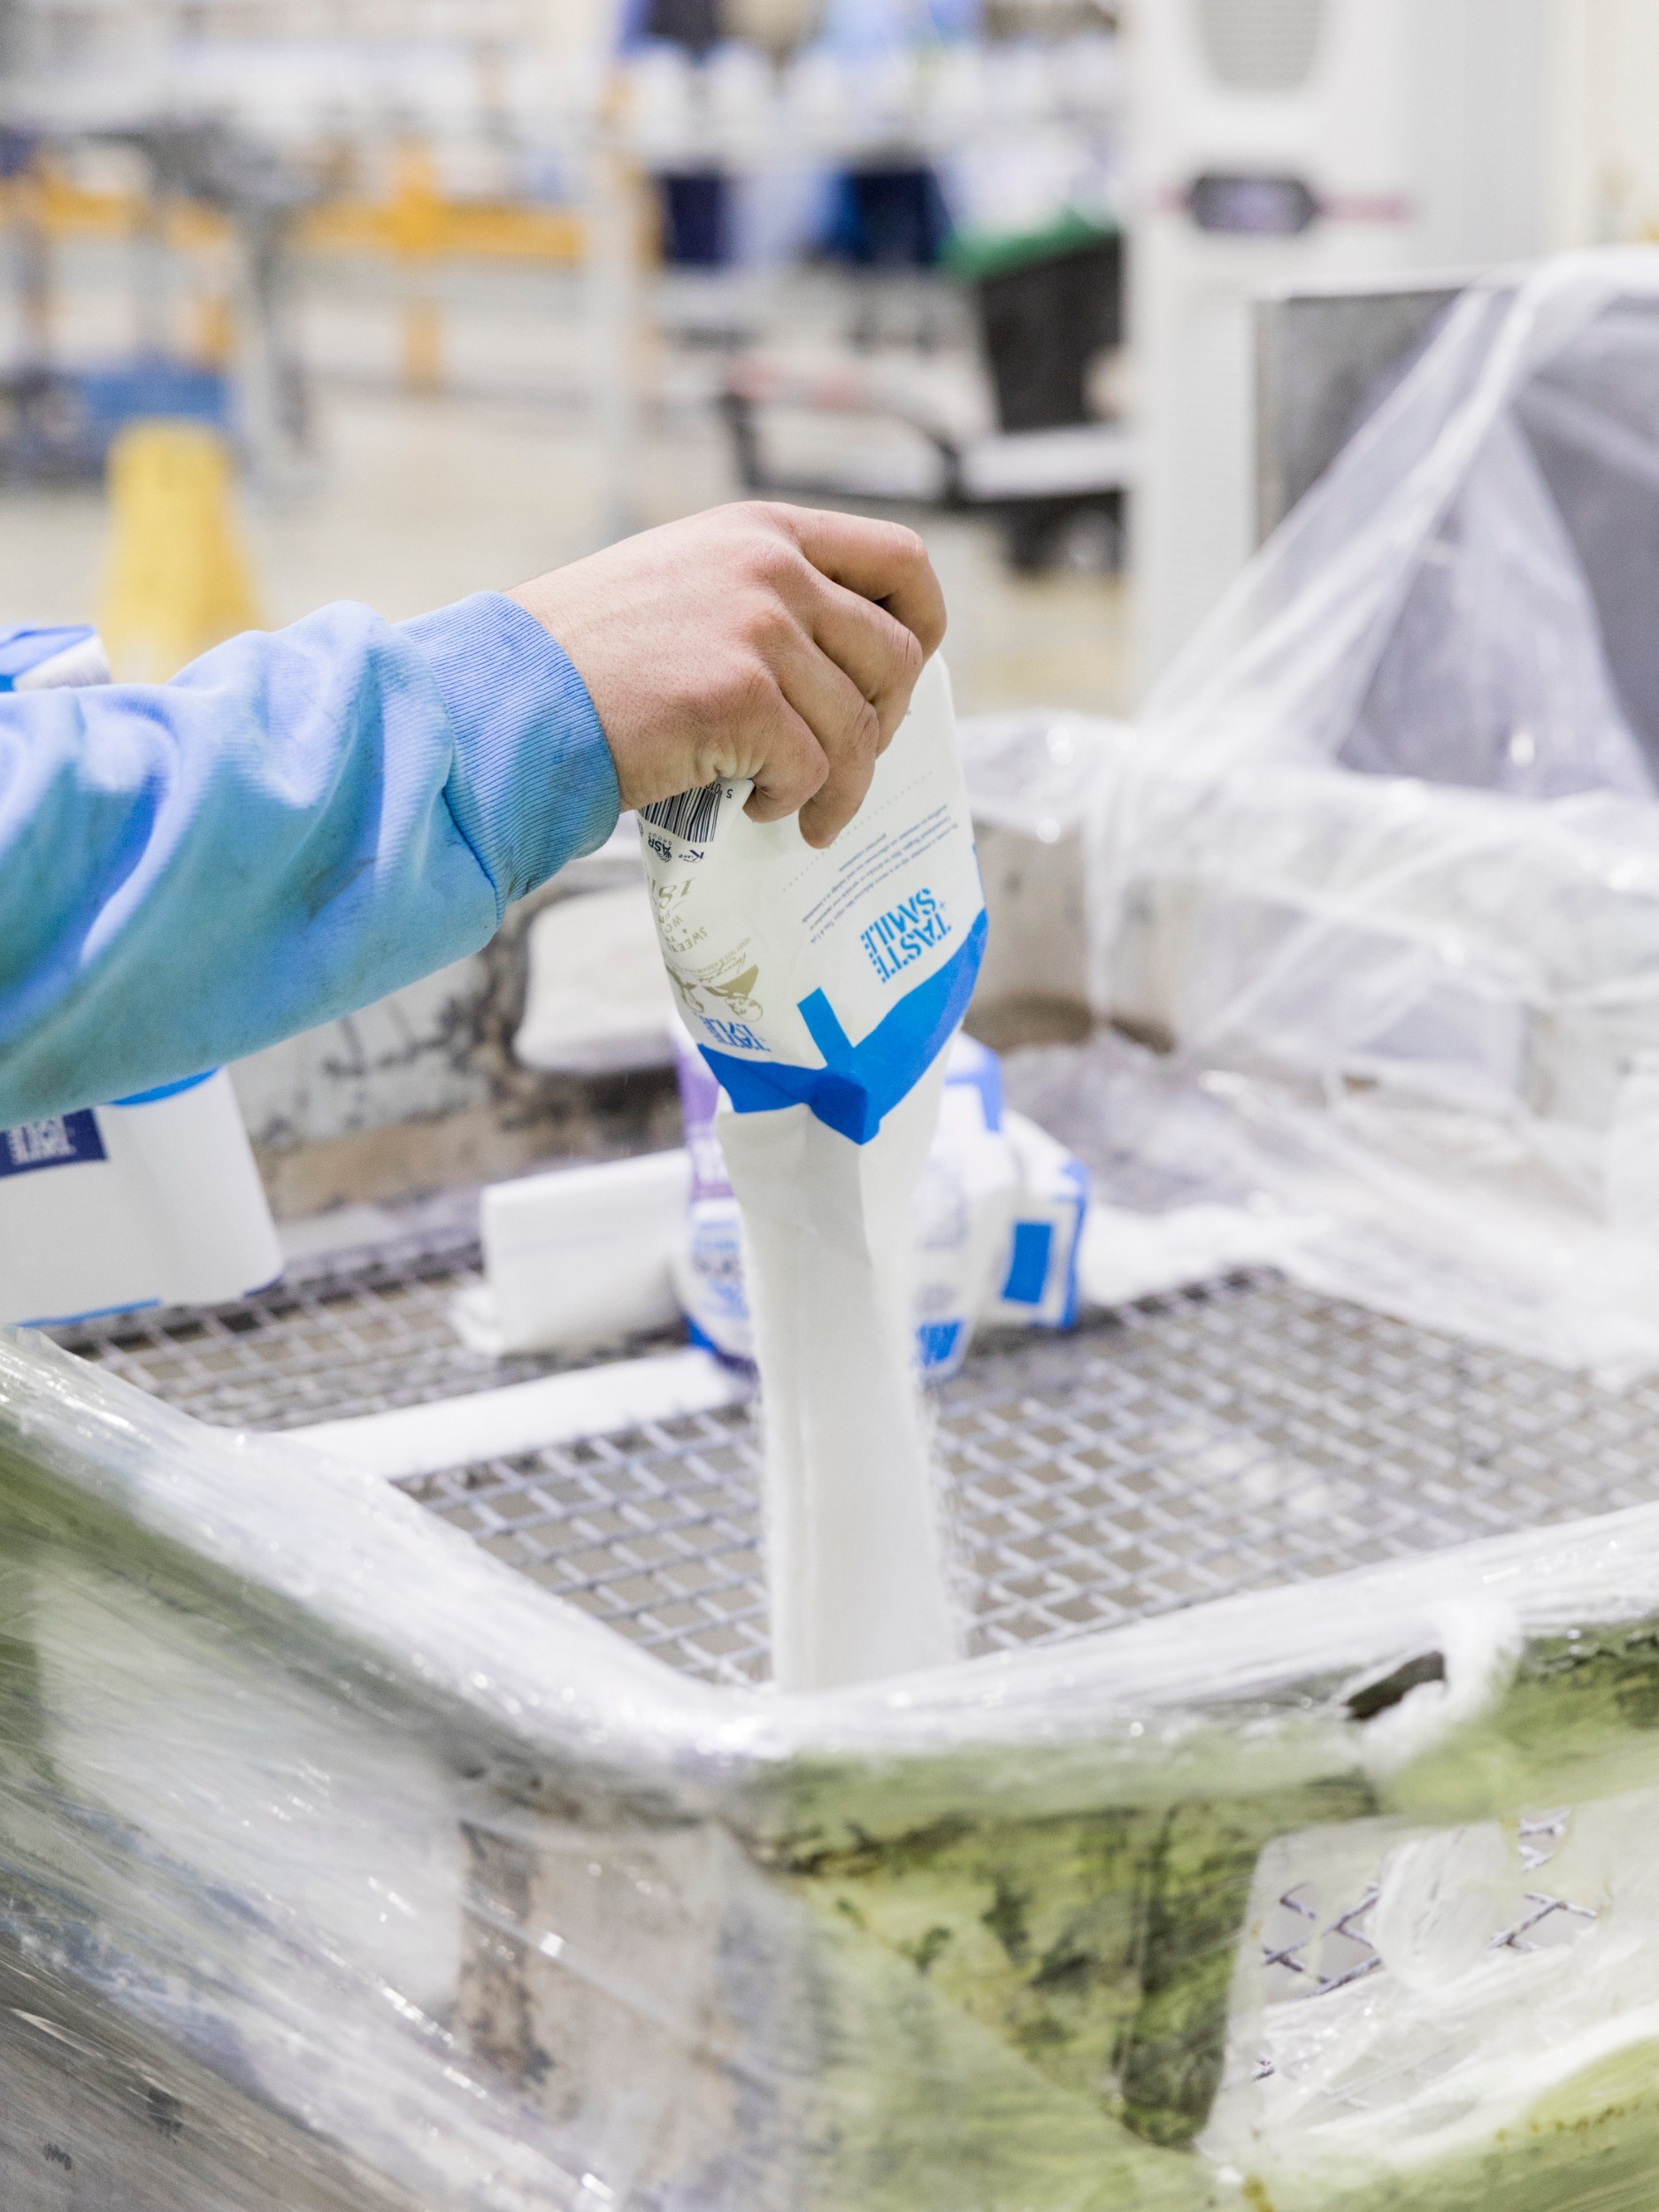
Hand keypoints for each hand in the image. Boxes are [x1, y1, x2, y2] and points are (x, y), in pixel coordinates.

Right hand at [508, 501, 945, 848]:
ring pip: (857, 725)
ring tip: (799, 809)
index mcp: (763, 531)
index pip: (902, 559)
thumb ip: (764, 598)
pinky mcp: (740, 695)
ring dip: (838, 784)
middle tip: (844, 768)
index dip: (922, 628)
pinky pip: (811, 767)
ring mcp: (758, 628)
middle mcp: (771, 567)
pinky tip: (755, 810)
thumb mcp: (685, 585)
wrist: (511, 696)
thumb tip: (846, 666)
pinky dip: (793, 802)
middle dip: (882, 727)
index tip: (897, 683)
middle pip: (894, 656)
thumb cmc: (587, 660)